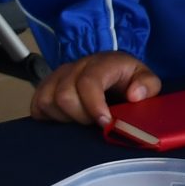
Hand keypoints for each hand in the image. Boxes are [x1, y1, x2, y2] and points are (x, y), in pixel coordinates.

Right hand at [31, 51, 161, 126]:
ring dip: (64, 118)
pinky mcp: (45, 87)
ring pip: (47, 101)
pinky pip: (36, 105)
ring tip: (81, 121)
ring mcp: (58, 76)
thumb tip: (134, 95)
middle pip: (64, 95)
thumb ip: (147, 85)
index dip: (94, 106)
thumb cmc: (128, 78)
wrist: (112, 71)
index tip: (104, 123)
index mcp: (102, 63)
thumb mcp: (147, 79)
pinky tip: (65, 120)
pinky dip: (48, 117)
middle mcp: (76, 66)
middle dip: (80, 116)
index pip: (89, 82)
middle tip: (95, 122)